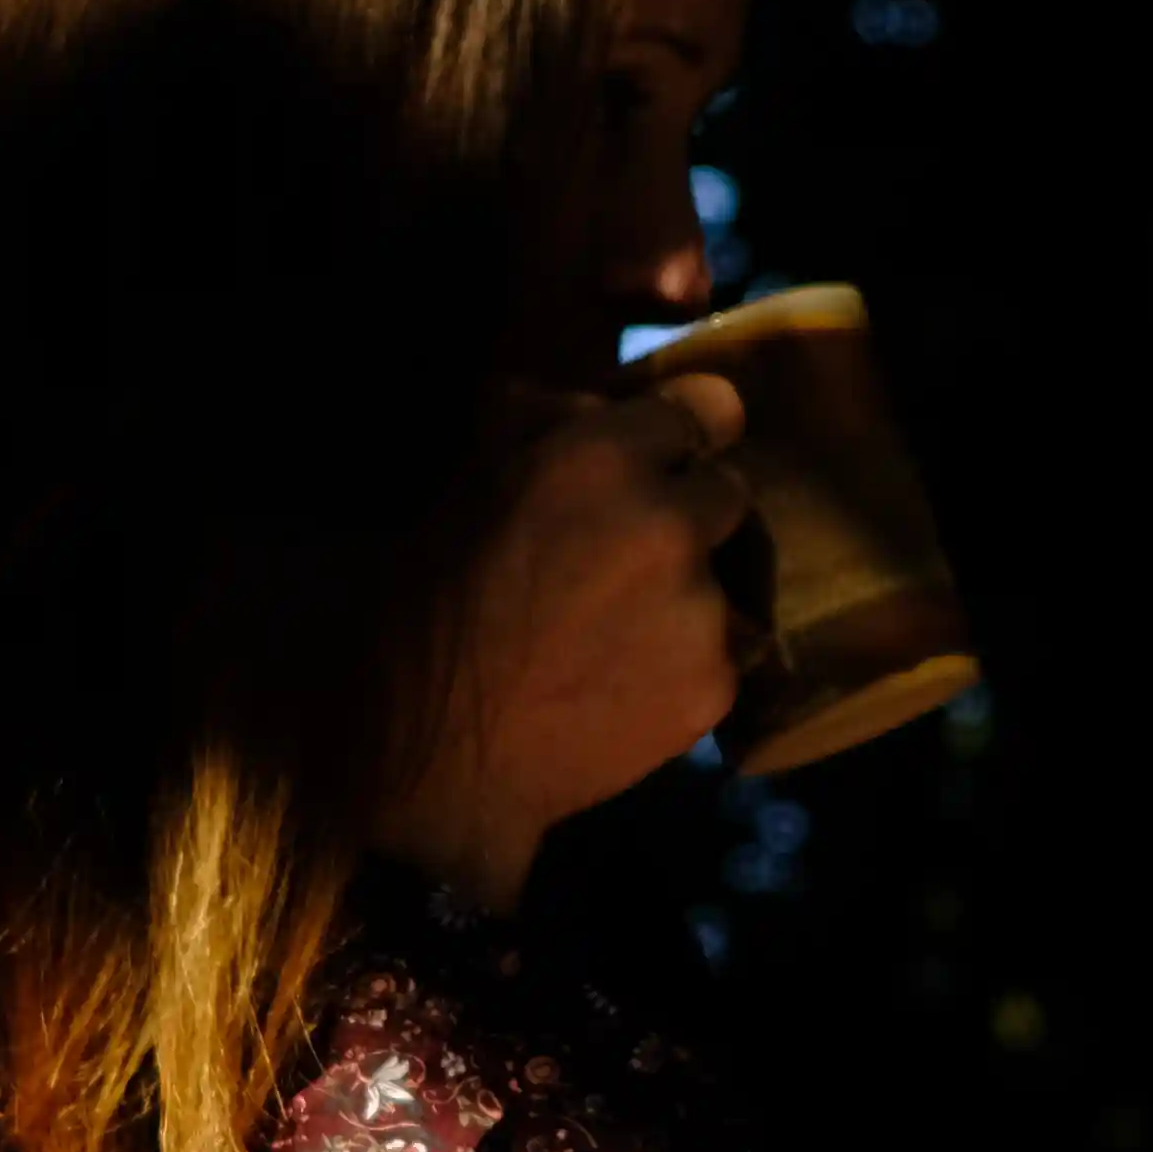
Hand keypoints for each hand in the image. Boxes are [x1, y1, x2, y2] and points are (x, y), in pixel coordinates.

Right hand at [374, 371, 753, 916]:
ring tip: (609, 635)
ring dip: (685, 596)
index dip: (680, 433)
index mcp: (602, 458)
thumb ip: (548, 424)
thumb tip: (599, 404)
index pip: (704, 409)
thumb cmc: (423, 604)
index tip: (669, 454)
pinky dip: (683, 666)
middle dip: (685, 516)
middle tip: (621, 559)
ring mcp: (700, 610)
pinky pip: (721, 656)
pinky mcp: (714, 687)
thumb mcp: (468, 480)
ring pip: (725, 582)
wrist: (423, 747)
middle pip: (729, 493)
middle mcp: (667, 525)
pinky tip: (618, 684)